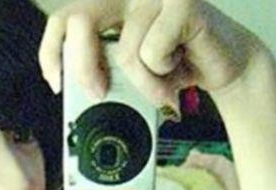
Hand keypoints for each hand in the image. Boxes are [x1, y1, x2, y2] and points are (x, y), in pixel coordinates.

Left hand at [38, 0, 273, 109]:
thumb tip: (73, 93)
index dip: (51, 52)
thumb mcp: (130, 75)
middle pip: (80, 22)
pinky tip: (180, 66)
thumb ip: (103, 72)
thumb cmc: (176, 69)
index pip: (64, 19)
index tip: (57, 84)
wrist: (225, 67)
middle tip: (98, 94)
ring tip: (162, 86)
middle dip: (84, 68)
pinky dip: (162, 76)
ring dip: (143, 84)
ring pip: (124, 50)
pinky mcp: (181, 2)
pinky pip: (152, 52)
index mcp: (111, 8)